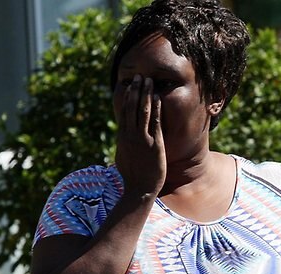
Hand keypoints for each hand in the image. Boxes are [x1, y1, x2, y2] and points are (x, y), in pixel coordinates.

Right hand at [115, 74, 165, 196]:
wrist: (139, 189)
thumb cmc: (133, 176)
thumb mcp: (124, 156)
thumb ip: (124, 145)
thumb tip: (123, 140)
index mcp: (122, 136)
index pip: (122, 111)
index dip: (126, 96)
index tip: (128, 84)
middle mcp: (130, 134)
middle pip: (131, 107)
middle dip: (135, 90)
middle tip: (139, 76)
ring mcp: (142, 138)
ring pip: (142, 111)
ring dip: (145, 94)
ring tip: (148, 81)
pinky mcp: (154, 144)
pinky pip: (154, 122)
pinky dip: (155, 108)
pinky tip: (158, 98)